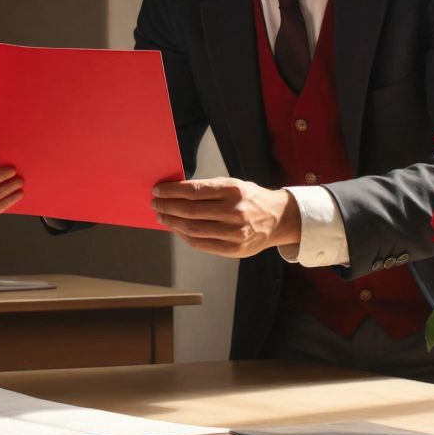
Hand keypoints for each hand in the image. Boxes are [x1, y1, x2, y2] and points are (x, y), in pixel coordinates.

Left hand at [151, 177, 301, 258]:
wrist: (278, 219)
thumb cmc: (250, 199)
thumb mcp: (233, 185)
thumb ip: (208, 188)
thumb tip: (176, 191)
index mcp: (233, 190)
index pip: (194, 191)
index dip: (171, 191)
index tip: (158, 190)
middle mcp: (234, 212)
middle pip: (190, 211)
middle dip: (167, 207)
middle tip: (155, 204)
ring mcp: (234, 233)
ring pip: (193, 229)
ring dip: (172, 223)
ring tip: (162, 217)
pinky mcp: (233, 249)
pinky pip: (201, 244)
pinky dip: (184, 236)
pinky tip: (176, 229)